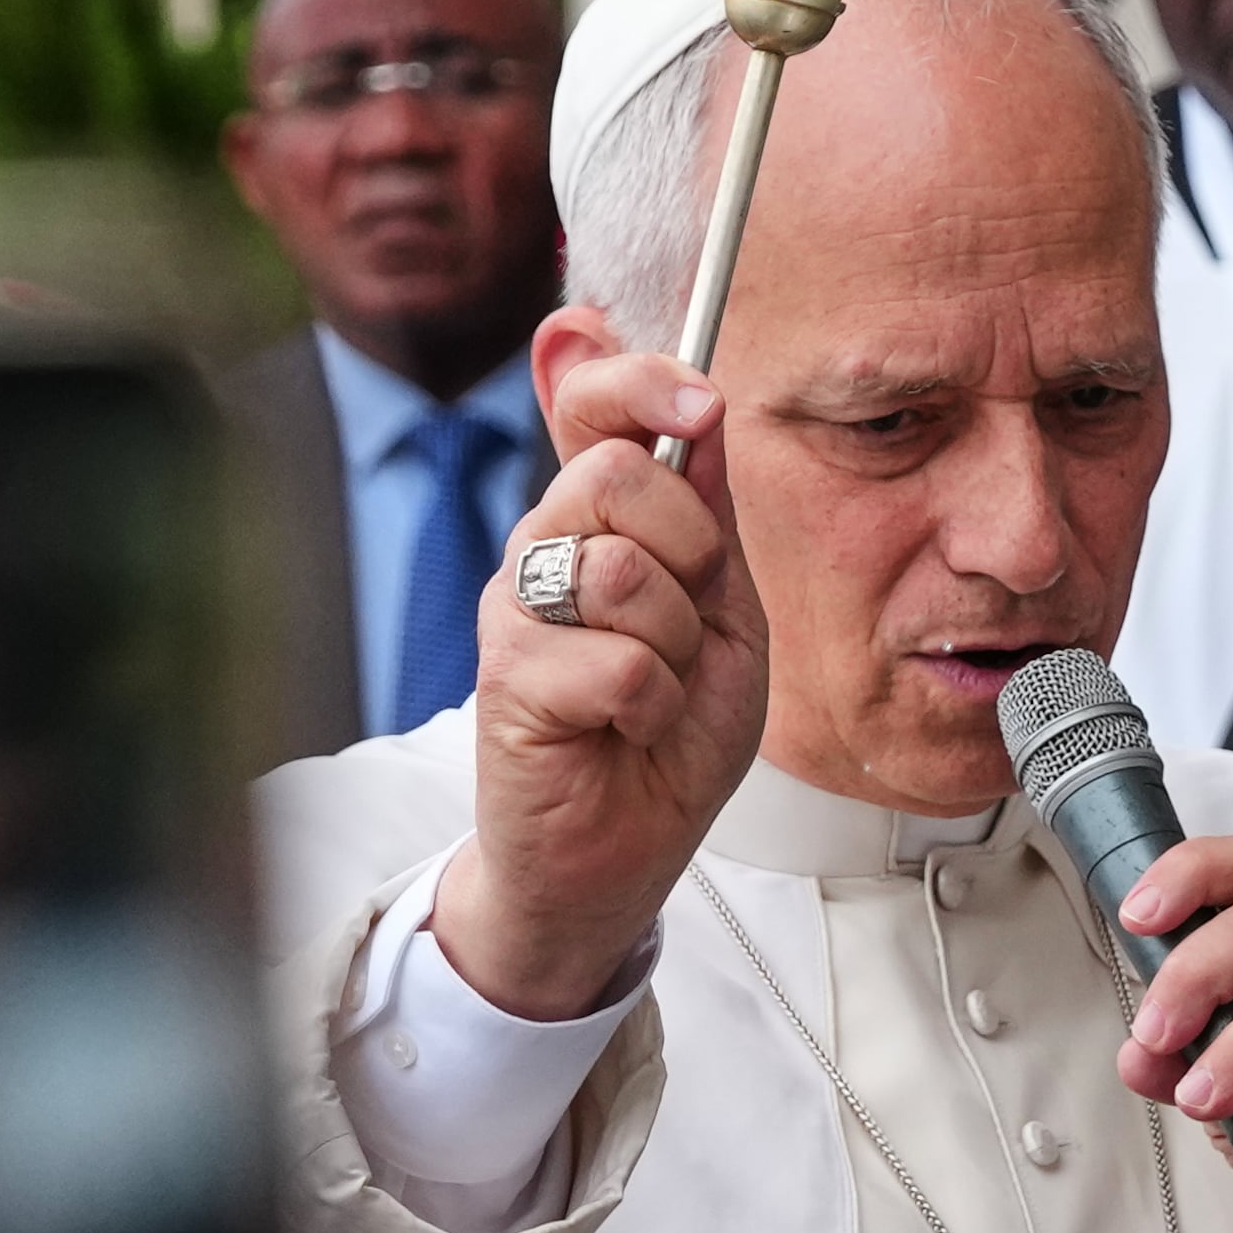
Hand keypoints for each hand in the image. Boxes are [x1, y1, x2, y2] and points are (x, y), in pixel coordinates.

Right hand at [433, 350, 767, 1019]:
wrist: (622, 851)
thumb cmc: (671, 735)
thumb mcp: (727, 615)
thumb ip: (710, 517)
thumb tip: (698, 409)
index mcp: (599, 519)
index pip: (591, 403)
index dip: (639, 381)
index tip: (701, 407)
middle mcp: (545, 545)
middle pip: (614, 473)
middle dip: (690, 551)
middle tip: (687, 623)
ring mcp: (516, 607)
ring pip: (620, 570)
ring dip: (674, 646)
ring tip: (655, 691)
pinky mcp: (505, 676)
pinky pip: (616, 662)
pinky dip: (652, 708)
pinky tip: (628, 729)